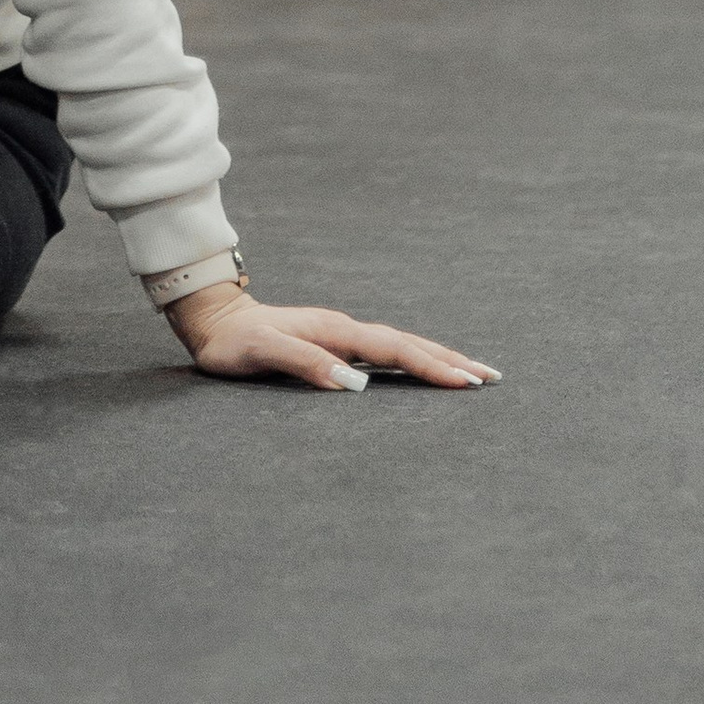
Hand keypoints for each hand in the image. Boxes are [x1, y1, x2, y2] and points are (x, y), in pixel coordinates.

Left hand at [166, 281, 497, 393]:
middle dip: (450, 360)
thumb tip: (353, 384)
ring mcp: (341, 335)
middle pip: (408, 344)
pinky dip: (412, 359)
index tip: (466, 383)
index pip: (394, 350)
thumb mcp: (262, 353)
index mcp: (334, 331)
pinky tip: (423, 368)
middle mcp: (344, 329)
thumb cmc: (233, 344)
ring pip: (401, 345)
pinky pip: (385, 352)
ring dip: (437, 357)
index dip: (430, 366)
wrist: (213, 320)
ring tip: (472, 373)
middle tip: (491, 378)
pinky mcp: (335, 343)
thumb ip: (305, 363)